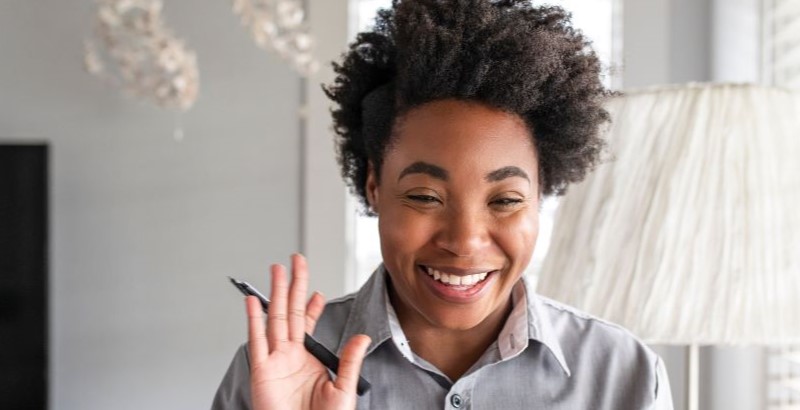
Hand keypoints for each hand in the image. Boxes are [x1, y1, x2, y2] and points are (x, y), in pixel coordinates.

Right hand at [246, 254, 370, 409]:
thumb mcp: (343, 390)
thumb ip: (349, 361)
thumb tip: (362, 337)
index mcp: (309, 360)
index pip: (309, 324)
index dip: (312, 305)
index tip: (316, 290)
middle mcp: (290, 357)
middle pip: (291, 312)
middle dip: (293, 285)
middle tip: (295, 261)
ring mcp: (274, 361)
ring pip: (274, 318)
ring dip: (275, 293)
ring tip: (277, 270)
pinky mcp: (261, 371)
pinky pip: (257, 340)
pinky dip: (254, 319)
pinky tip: (254, 301)